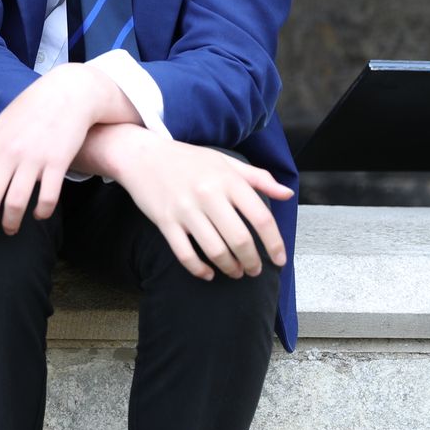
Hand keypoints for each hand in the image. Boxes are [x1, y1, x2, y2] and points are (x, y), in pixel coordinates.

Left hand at [0, 63, 120, 234]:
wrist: (65, 93)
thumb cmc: (26, 113)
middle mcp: (7, 152)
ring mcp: (32, 157)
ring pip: (15, 203)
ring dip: (11, 223)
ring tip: (12, 229)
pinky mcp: (57, 161)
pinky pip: (47, 198)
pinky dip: (42, 213)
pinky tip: (40, 215)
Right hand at [107, 131, 291, 279]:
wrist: (142, 155)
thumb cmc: (188, 160)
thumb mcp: (225, 162)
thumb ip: (258, 178)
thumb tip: (287, 194)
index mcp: (228, 180)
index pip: (261, 218)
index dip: (274, 244)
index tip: (279, 260)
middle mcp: (208, 194)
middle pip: (240, 240)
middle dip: (252, 262)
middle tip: (255, 270)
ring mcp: (185, 209)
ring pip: (215, 250)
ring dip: (230, 268)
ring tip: (235, 272)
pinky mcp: (165, 221)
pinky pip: (185, 254)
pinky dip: (199, 270)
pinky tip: (208, 274)